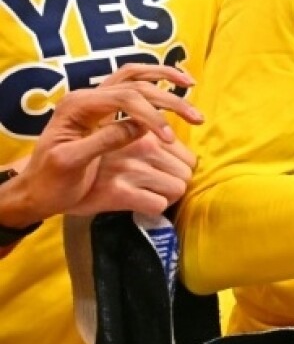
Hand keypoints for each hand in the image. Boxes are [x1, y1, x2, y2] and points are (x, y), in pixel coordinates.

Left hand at [6, 64, 200, 224]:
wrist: (36, 188)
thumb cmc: (52, 181)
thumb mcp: (72, 163)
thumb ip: (104, 141)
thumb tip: (140, 127)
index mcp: (77, 106)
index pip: (125, 98)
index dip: (153, 116)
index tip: (169, 140)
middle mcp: (87, 95)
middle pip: (136, 84)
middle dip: (170, 99)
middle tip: (196, 118)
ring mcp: (95, 98)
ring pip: (135, 74)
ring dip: (165, 77)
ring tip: (191, 84)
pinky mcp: (102, 107)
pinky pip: (132, 82)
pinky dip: (154, 80)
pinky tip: (172, 86)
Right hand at [69, 132, 196, 215]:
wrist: (50, 183)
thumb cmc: (97, 164)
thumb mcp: (126, 144)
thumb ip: (154, 145)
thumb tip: (192, 162)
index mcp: (145, 134)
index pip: (190, 158)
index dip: (179, 171)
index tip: (162, 176)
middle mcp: (140, 147)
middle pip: (186, 175)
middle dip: (174, 184)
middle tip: (153, 188)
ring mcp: (130, 169)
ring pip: (177, 190)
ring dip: (164, 197)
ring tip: (145, 195)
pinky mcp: (118, 192)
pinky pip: (158, 205)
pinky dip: (151, 209)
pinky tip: (137, 205)